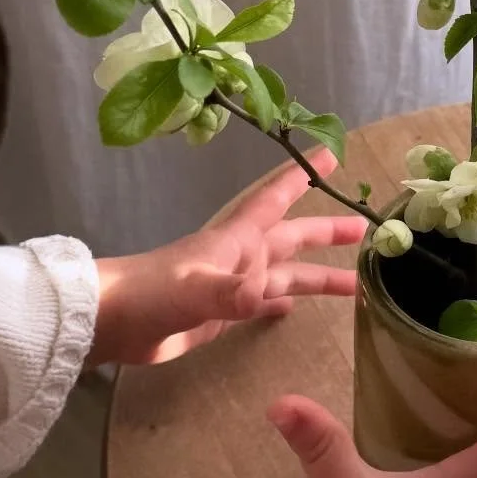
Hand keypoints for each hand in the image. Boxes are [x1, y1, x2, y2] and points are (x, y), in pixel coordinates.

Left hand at [90, 149, 366, 365]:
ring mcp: (232, 285)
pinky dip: (281, 302)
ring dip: (318, 277)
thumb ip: (232, 291)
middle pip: (292, 238)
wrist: (111, 321)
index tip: (331, 155)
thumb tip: (267, 295)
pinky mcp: (221, 312)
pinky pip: (262, 302)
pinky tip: (295, 308)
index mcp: (238, 240)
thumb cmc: (151, 294)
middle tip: (365, 230)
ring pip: (285, 275)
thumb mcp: (195, 290)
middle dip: (326, 232)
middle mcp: (241, 257)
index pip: (276, 199)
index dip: (302, 176)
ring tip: (356, 285)